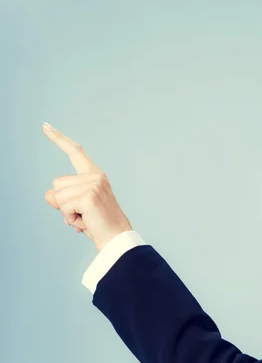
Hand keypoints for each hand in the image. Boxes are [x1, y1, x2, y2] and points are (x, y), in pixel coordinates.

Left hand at [42, 122, 132, 252]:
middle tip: (82, 213)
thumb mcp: (75, 206)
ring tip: (84, 217)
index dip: (59, 139)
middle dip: (62, 202)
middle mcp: (95, 176)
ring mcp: (93, 184)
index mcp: (94, 174)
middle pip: (56, 183)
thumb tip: (48, 195)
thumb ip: (61, 197)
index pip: (75, 152)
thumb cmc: (97, 223)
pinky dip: (69, 218)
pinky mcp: (89, 196)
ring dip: (66, 212)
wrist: (115, 237)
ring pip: (57, 196)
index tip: (45, 126)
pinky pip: (63, 207)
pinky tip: (84, 221)